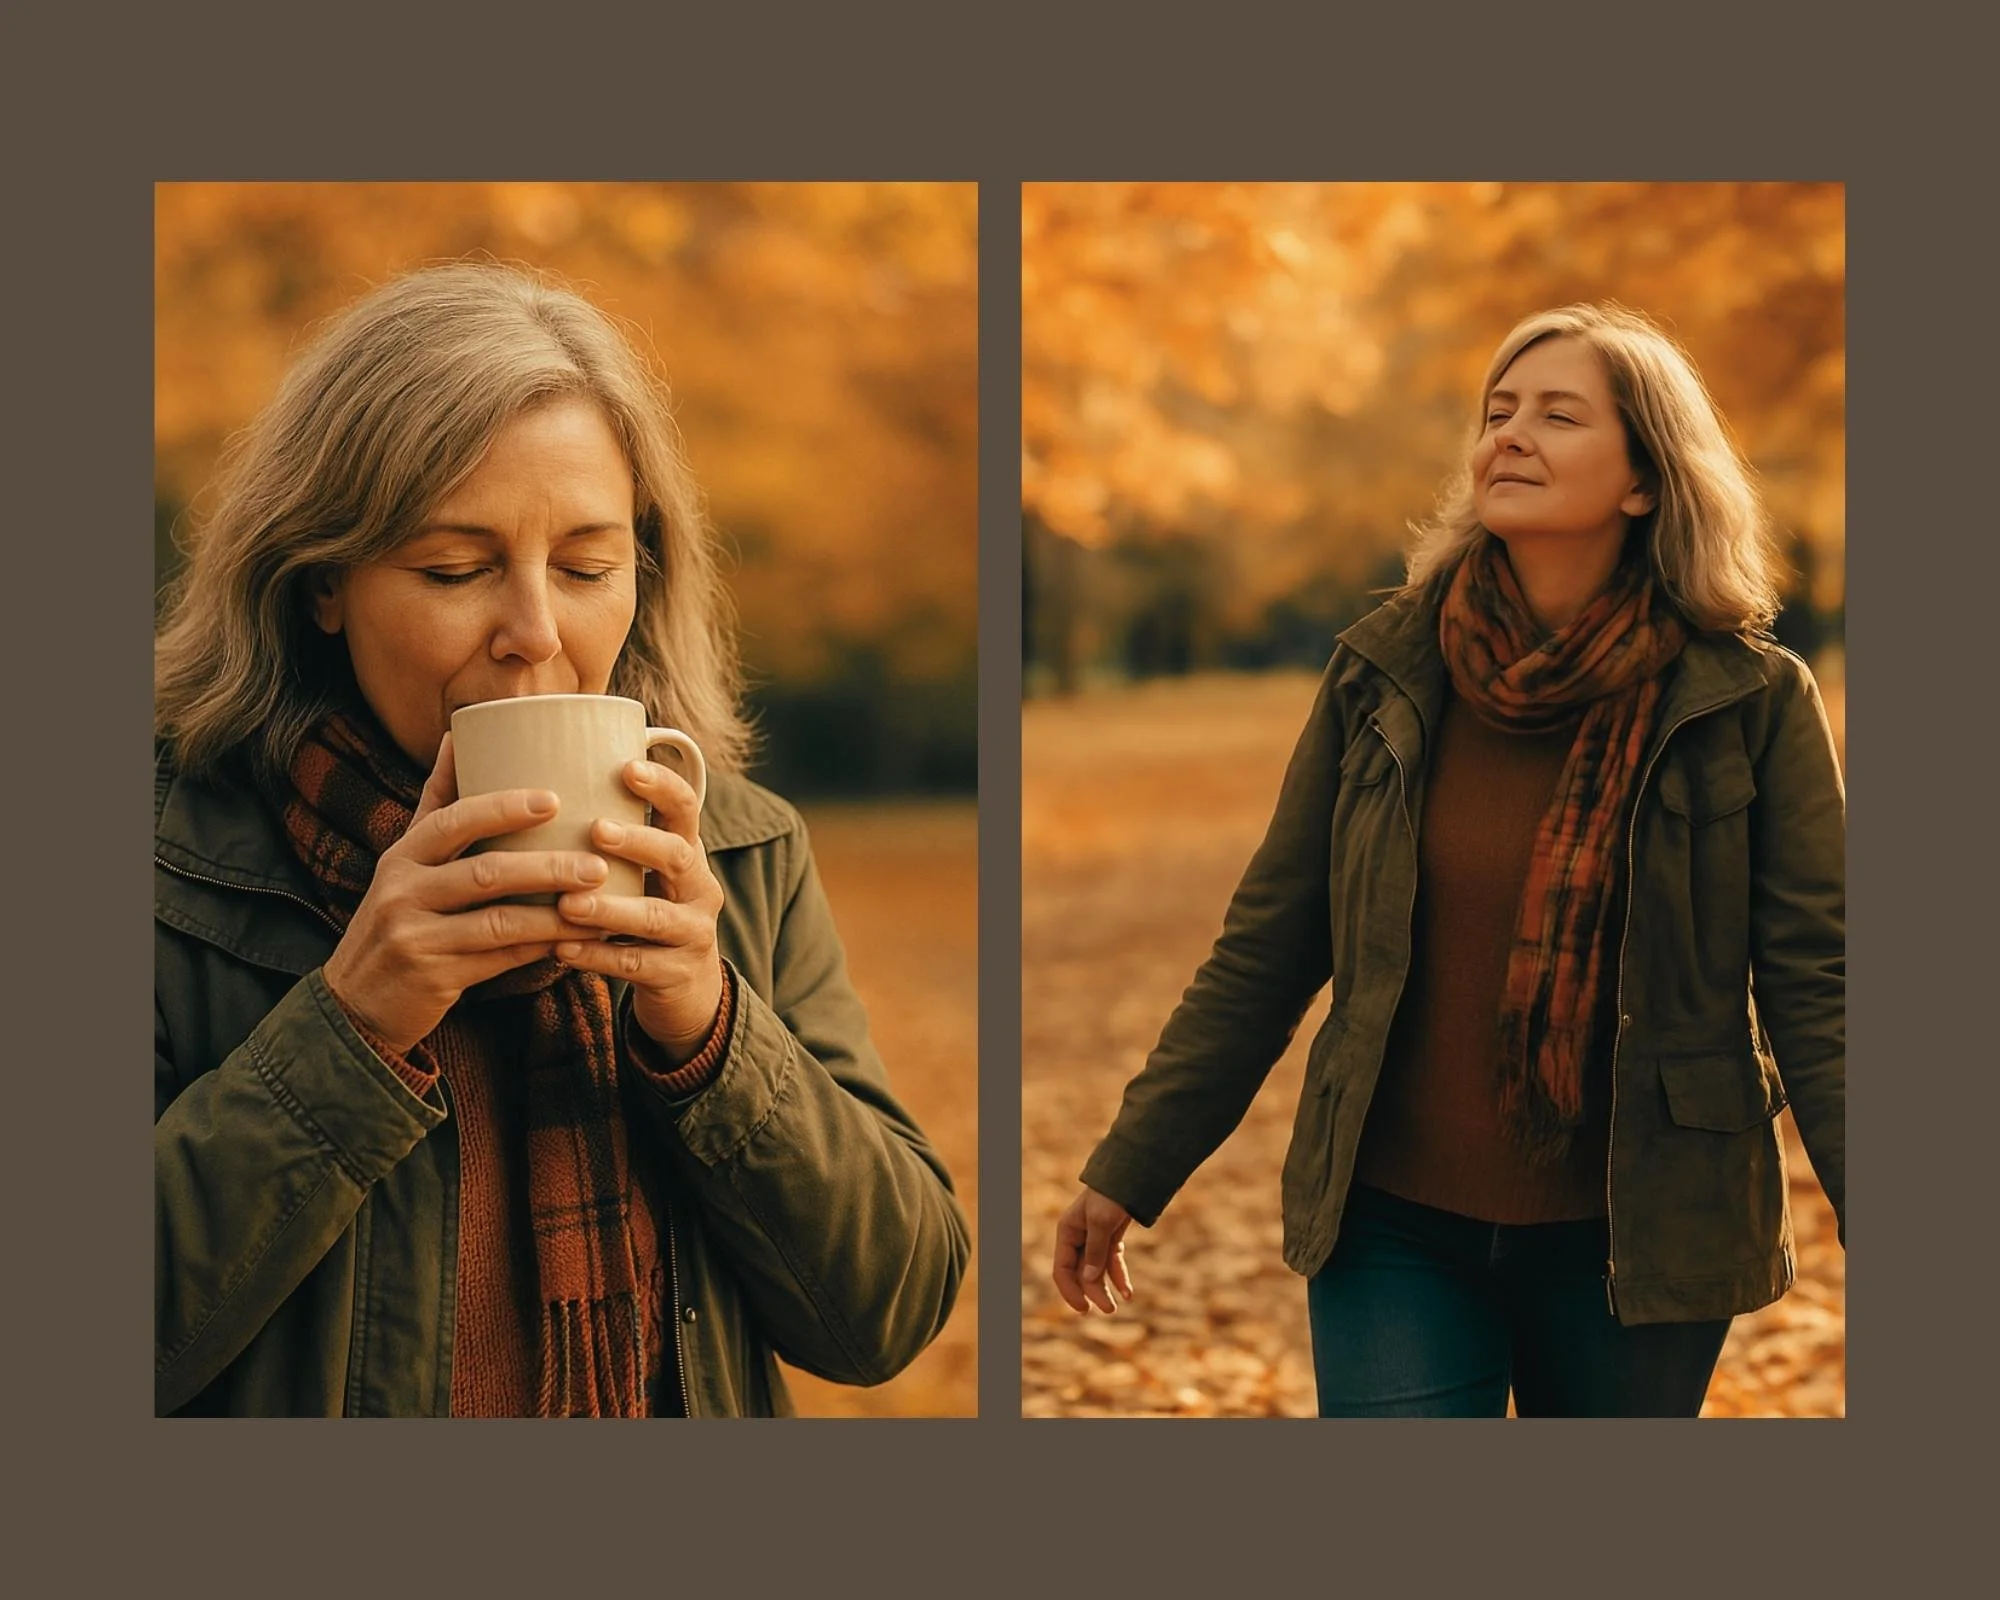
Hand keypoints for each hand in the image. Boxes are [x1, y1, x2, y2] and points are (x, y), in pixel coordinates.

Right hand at [321, 733, 608, 1054]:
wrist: (355, 1002)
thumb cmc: (398, 919)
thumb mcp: (406, 861)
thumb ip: (437, 804)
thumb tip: (458, 735)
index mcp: (401, 856)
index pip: (452, 821)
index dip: (502, 808)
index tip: (555, 800)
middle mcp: (402, 892)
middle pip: (484, 871)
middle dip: (547, 866)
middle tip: (598, 863)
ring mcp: (416, 937)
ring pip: (498, 921)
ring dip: (555, 914)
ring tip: (599, 905)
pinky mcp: (433, 977)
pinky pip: (499, 959)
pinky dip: (541, 948)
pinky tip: (576, 941)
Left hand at [553, 757, 726, 1065]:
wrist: (687, 988)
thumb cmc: (645, 912)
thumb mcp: (643, 873)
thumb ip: (613, 838)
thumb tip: (542, 780)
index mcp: (687, 853)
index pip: (685, 808)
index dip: (662, 786)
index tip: (626, 768)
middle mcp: (698, 887)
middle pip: (677, 855)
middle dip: (637, 841)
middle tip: (595, 830)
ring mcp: (691, 932)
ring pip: (655, 916)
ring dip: (611, 908)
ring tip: (568, 904)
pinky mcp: (676, 974)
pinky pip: (634, 964)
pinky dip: (596, 957)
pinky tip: (560, 948)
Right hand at [1053, 1187, 1136, 1314]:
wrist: (1131, 1175)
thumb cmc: (1111, 1195)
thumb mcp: (1101, 1222)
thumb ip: (1095, 1251)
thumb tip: (1089, 1280)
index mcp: (1067, 1232)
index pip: (1062, 1269)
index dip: (1070, 1291)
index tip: (1084, 1308)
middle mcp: (1078, 1238)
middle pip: (1080, 1273)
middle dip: (1093, 1292)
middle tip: (1110, 1309)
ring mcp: (1094, 1239)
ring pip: (1096, 1271)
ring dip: (1106, 1288)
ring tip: (1119, 1305)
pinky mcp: (1111, 1238)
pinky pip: (1112, 1263)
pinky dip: (1119, 1277)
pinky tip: (1128, 1292)